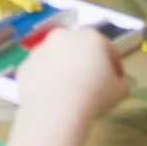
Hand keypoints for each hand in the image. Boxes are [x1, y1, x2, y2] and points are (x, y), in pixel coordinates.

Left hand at [11, 19, 130, 131]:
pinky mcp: (25, 65)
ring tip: (70, 92)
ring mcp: (41, 49)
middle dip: (86, 63)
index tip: (116, 79)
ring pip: (57, 58)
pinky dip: (46, 80)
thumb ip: (121, 83)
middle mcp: (63, 36)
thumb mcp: (120, 91)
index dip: (115, 65)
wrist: (56, 109)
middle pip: (79, 49)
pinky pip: (41, 72)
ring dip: (64, 70)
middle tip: (91, 84)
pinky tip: (52, 96)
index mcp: (91, 37)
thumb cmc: (94, 95)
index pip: (108, 49)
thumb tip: (117, 84)